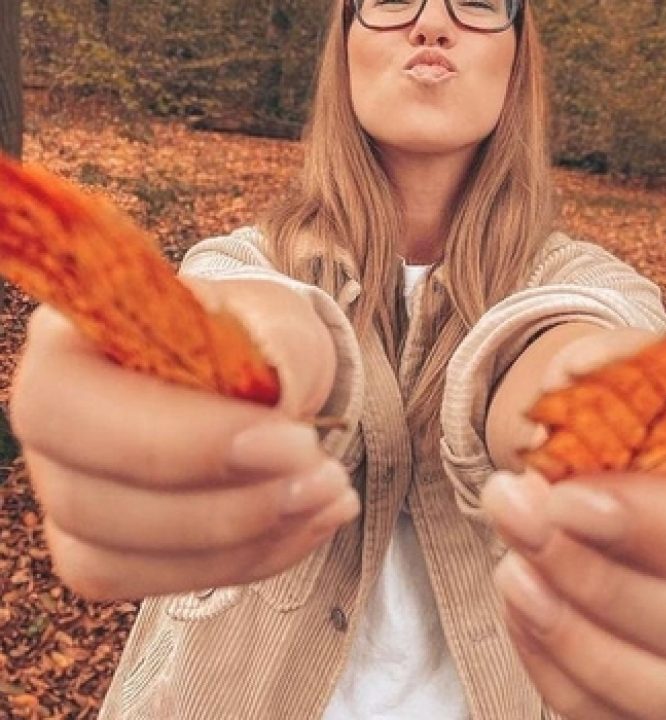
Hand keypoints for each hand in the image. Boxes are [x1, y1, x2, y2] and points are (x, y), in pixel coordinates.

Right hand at [10, 285, 356, 600]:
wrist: (256, 376)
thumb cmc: (250, 339)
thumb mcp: (275, 314)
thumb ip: (278, 343)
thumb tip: (279, 402)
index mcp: (70, 345)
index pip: (70, 403)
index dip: (178, 439)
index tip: (292, 441)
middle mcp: (53, 429)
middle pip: (85, 500)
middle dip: (221, 508)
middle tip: (321, 478)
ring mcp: (71, 498)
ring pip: (119, 562)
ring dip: (243, 541)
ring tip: (328, 494)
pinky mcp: (110, 551)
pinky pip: (163, 585)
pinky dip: (250, 561)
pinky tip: (307, 521)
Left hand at [482, 322, 665, 718]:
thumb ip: (628, 368)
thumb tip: (569, 373)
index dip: (650, 527)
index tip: (565, 498)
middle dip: (587, 574)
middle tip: (507, 510)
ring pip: (665, 693)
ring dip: (569, 630)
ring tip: (508, 569)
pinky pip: (622, 719)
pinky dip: (562, 675)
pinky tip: (523, 611)